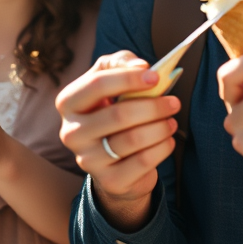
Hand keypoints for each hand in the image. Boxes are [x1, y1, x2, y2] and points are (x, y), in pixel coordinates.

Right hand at [55, 51, 179, 229]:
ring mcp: (87, 160)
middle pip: (118, 115)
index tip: (155, 76)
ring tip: (171, 121)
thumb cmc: (111, 108)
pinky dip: (161, 148)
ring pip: (133, 139)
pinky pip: (142, 161)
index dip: (128, 78)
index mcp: (69, 102)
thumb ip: (120, 62)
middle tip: (173, 102)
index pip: (97, 85)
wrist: (111, 160)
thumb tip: (141, 66)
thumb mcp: (110, 79)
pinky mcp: (108, 181)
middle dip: (153, 106)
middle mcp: (71, 132)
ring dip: (160, 127)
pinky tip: (167, 140)